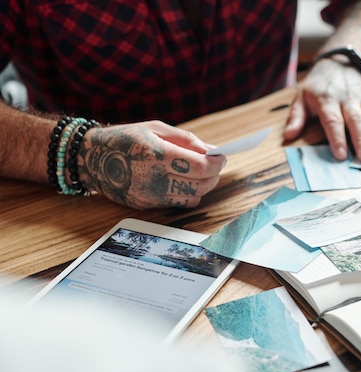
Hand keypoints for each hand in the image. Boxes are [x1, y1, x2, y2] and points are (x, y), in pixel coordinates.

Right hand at [78, 121, 225, 209]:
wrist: (90, 158)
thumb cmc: (125, 138)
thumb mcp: (155, 129)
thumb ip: (186, 140)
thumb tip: (212, 150)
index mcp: (156, 154)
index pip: (200, 166)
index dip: (217, 163)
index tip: (222, 157)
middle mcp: (153, 177)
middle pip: (200, 184)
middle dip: (214, 175)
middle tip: (216, 165)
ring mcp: (149, 194)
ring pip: (192, 197)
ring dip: (203, 186)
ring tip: (201, 173)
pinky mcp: (146, 205)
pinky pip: (178, 204)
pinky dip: (188, 194)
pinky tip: (185, 182)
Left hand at [283, 59, 360, 161]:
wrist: (339, 63)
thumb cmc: (318, 86)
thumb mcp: (301, 97)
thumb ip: (296, 117)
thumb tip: (289, 136)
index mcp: (327, 100)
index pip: (333, 120)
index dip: (337, 138)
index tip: (341, 155)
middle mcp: (347, 100)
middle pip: (356, 120)